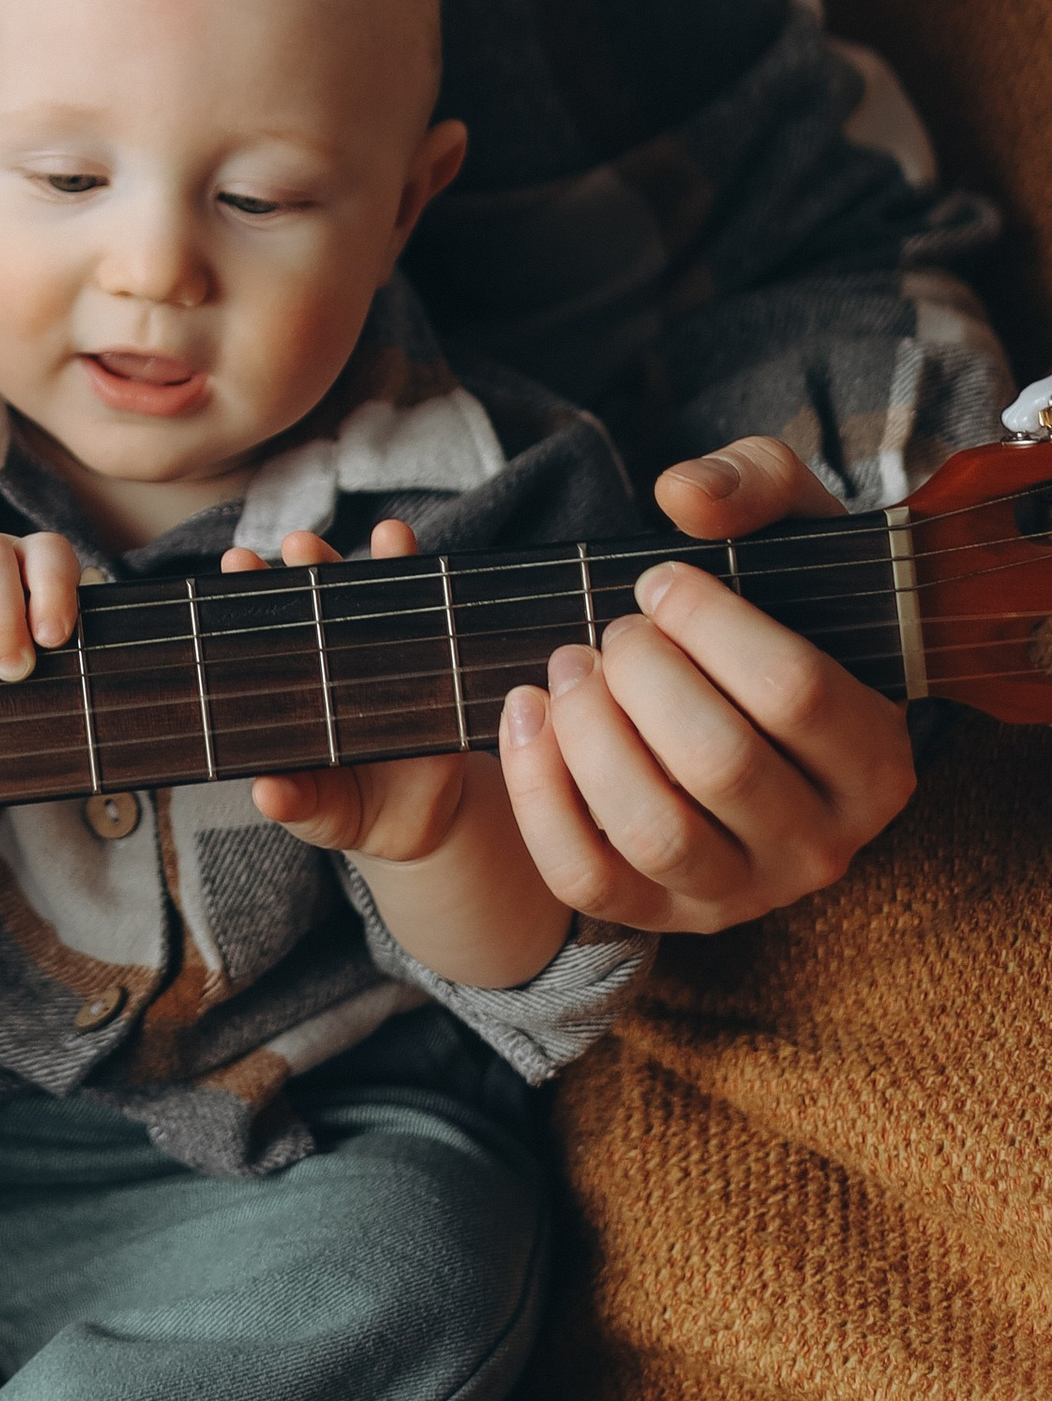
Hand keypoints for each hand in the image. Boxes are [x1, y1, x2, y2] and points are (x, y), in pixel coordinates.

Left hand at [225, 520, 467, 858]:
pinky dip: (423, 579)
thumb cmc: (346, 808)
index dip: (249, 598)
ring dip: (378, 560)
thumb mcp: (318, 812)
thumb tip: (267, 795)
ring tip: (385, 532)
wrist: (415, 823)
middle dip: (309, 567)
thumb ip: (294, 802)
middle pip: (319, 603)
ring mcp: (386, 655)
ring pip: (377, 599)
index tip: (236, 561)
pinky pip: (430, 620)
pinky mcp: (435, 666)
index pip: (269, 633)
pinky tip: (407, 542)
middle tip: (300, 542)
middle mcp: (334, 658)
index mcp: (295, 686)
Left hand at [495, 434, 912, 934]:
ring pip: (654, 830)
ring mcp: (740, 892)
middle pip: (720, 762)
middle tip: (615, 629)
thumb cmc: (777, 612)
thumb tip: (683, 495)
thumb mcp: (791, 532)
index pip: (794, 692)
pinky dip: (539, 796)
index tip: (656, 579)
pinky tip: (524, 715)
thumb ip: (754, 484)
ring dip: (589, 733)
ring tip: (567, 667)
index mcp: (875, 759)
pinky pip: (586, 880)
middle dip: (643, 674)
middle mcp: (821, 843)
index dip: (708, 624)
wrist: (744, 705)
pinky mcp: (660, 916)